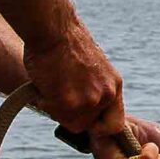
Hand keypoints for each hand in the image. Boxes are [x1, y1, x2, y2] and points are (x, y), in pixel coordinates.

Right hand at [23, 18, 123, 137]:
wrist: (55, 30)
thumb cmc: (66, 44)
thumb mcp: (92, 69)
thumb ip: (92, 90)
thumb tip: (79, 111)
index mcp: (114, 86)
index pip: (115, 124)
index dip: (98, 128)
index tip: (85, 123)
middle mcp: (107, 95)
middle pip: (88, 126)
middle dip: (71, 116)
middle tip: (58, 98)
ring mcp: (90, 100)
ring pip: (71, 122)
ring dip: (57, 110)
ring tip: (51, 87)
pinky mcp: (70, 102)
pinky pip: (56, 115)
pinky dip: (46, 104)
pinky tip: (45, 86)